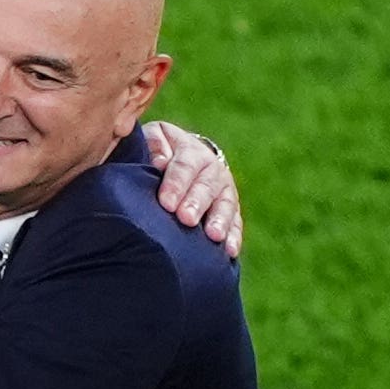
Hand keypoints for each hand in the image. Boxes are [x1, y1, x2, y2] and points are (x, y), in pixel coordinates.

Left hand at [142, 121, 242, 257]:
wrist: (182, 156)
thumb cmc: (159, 151)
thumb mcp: (154, 137)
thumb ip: (154, 143)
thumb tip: (160, 162)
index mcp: (191, 151)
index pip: (184, 165)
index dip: (176, 183)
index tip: (165, 202)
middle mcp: (212, 169)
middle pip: (206, 186)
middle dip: (196, 203)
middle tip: (186, 219)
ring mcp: (224, 189)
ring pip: (225, 204)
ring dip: (220, 220)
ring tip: (213, 236)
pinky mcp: (231, 209)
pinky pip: (236, 222)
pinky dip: (234, 236)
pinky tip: (230, 251)